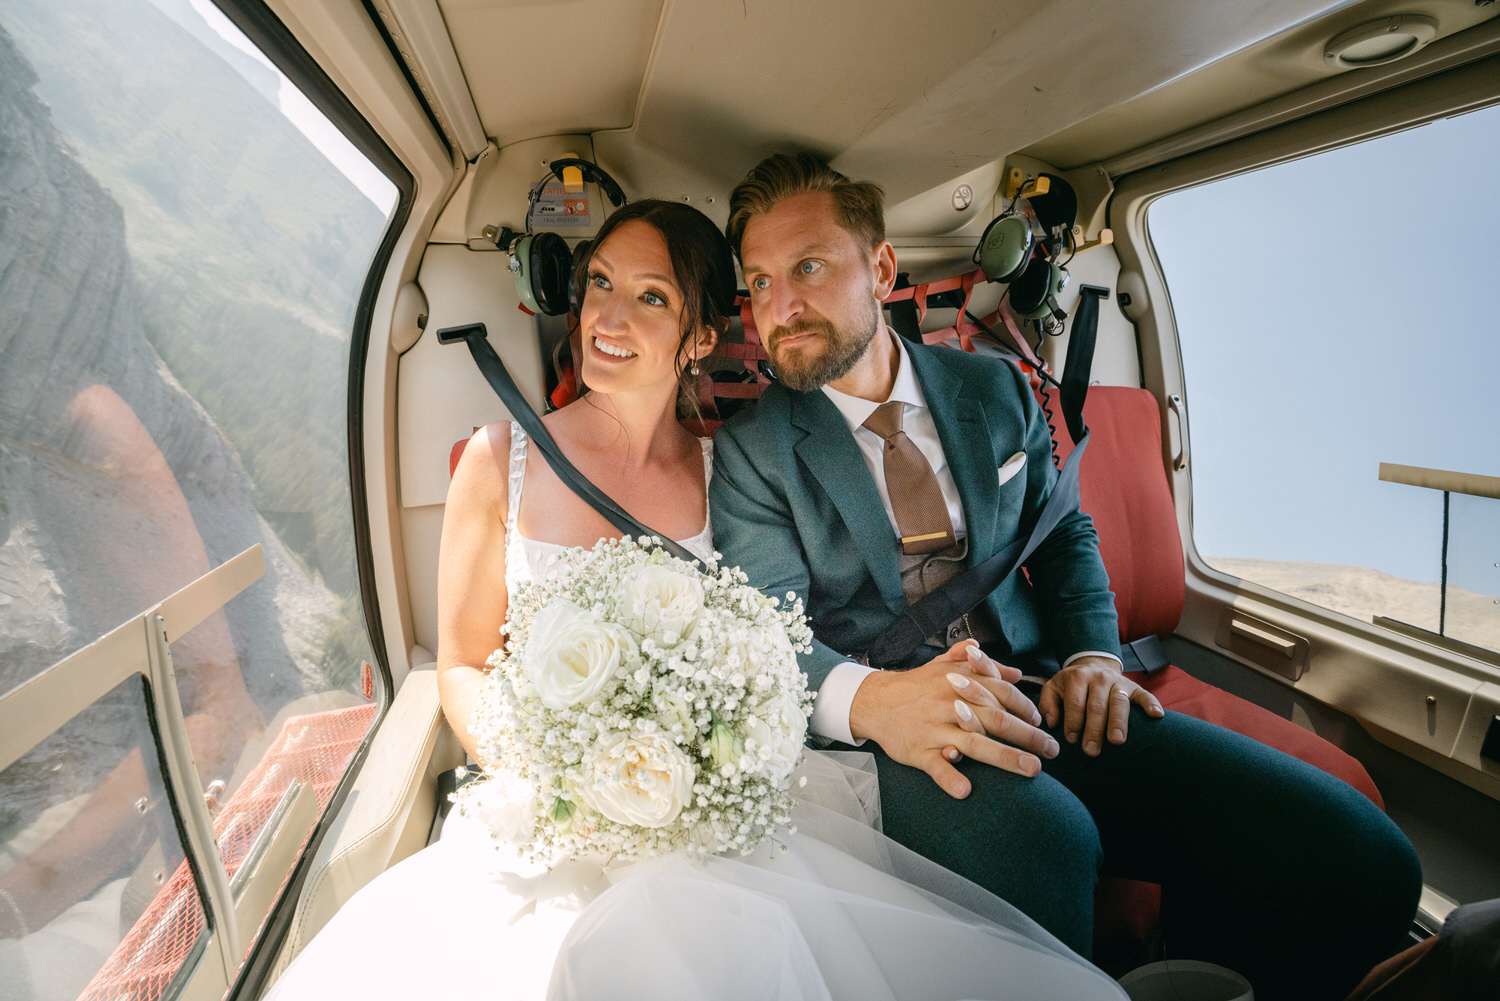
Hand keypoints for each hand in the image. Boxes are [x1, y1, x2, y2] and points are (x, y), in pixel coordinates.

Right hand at [849, 641, 1059, 798]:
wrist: (875, 700)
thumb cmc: (916, 685)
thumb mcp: (946, 667)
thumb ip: (982, 667)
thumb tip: (1015, 671)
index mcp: (960, 683)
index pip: (1001, 693)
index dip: (1025, 708)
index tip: (1041, 722)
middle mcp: (951, 705)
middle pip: (997, 720)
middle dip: (1029, 736)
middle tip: (1052, 751)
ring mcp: (935, 729)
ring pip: (974, 744)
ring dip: (1005, 757)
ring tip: (1031, 769)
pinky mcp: (917, 751)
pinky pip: (935, 766)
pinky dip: (949, 778)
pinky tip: (965, 790)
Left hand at [1038, 655, 1163, 755]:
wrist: (1093, 665)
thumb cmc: (1071, 684)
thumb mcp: (1053, 687)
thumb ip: (1047, 703)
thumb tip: (1051, 723)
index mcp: (1077, 677)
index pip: (1075, 702)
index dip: (1073, 722)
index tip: (1072, 740)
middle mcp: (1099, 678)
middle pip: (1097, 706)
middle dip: (1094, 730)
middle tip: (1091, 751)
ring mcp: (1118, 682)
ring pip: (1119, 702)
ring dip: (1118, 722)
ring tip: (1116, 741)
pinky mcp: (1134, 687)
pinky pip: (1145, 695)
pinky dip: (1151, 704)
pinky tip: (1156, 716)